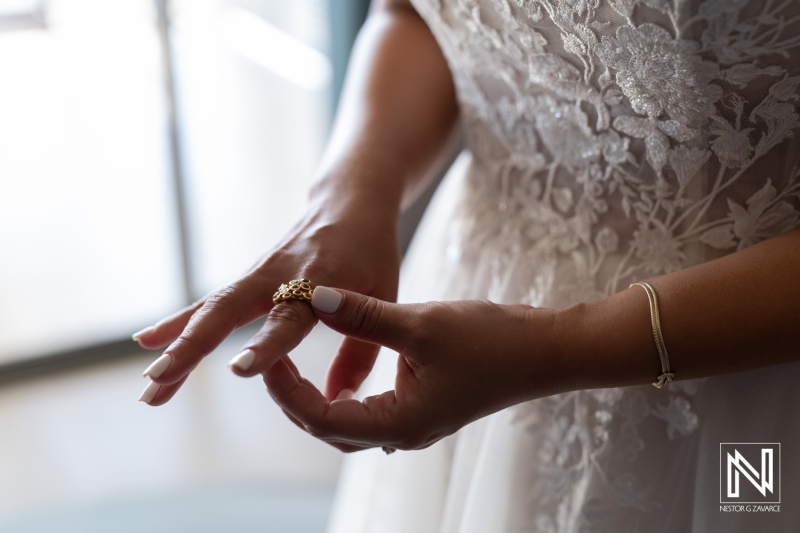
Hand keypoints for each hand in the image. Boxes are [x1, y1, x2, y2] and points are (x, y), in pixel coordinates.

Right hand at [134, 212, 400, 405]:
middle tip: (159, 380)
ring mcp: (259, 274)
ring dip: (177, 346)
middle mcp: (281, 275)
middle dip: (192, 347)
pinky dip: (178, 322)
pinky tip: (147, 342)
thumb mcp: (384, 296)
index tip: (239, 369)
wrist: (351, 202)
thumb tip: (337, 402)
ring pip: (210, 309)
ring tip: (149, 386)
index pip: (289, 318)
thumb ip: (361, 351)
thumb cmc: (372, 252)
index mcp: (321, 282)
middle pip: (228, 310)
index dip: (266, 344)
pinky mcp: (249, 277)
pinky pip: (209, 302)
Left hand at [263, 287, 569, 451]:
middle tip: (271, 362)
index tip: (266, 360)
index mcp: (398, 422)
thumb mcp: (420, 322)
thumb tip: (313, 298)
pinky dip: (344, 393)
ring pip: (348, 421)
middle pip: (329, 427)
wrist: (545, 350)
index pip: (322, 418)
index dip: (286, 391)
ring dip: (316, 398)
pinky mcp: (423, 408)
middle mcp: (402, 433)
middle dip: (294, 398)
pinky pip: (369, 409)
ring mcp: (413, 423)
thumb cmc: (491, 340)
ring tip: (293, 366)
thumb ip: (363, 314)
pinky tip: (338, 367)